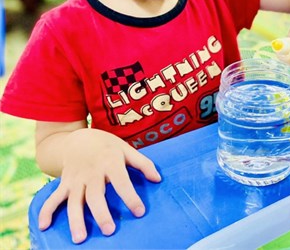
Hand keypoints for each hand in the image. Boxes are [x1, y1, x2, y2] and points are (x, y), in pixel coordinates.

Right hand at [38, 128, 160, 243]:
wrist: (79, 137)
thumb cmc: (107, 146)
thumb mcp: (126, 149)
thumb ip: (143, 163)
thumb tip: (158, 179)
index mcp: (110, 163)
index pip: (122, 182)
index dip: (130, 197)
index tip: (139, 212)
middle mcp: (91, 172)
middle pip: (95, 195)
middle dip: (101, 213)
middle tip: (109, 230)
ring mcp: (75, 179)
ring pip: (74, 201)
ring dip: (76, 219)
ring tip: (80, 238)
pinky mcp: (64, 184)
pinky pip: (53, 198)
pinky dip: (46, 211)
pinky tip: (44, 226)